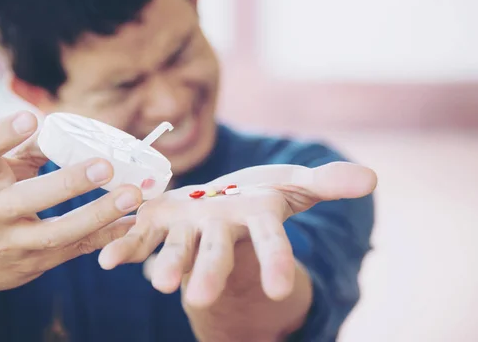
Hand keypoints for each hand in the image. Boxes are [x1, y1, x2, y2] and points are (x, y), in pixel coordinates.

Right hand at [0, 111, 141, 294]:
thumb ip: (30, 148)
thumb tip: (67, 126)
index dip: (0, 135)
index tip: (30, 118)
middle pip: (27, 199)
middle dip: (68, 183)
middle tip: (105, 166)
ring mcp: (14, 244)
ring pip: (58, 232)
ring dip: (99, 214)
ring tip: (132, 195)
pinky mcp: (37, 263)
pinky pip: (77, 249)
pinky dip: (108, 235)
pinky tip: (133, 220)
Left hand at [99, 161, 376, 306]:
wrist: (222, 204)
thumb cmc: (262, 194)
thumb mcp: (296, 183)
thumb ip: (328, 183)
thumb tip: (371, 179)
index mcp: (256, 219)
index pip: (272, 243)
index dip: (276, 262)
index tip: (280, 289)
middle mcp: (222, 231)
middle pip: (218, 254)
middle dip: (209, 273)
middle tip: (195, 297)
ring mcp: (189, 230)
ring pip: (178, 250)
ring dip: (167, 265)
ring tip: (158, 284)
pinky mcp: (159, 220)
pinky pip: (141, 235)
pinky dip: (125, 246)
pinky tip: (106, 258)